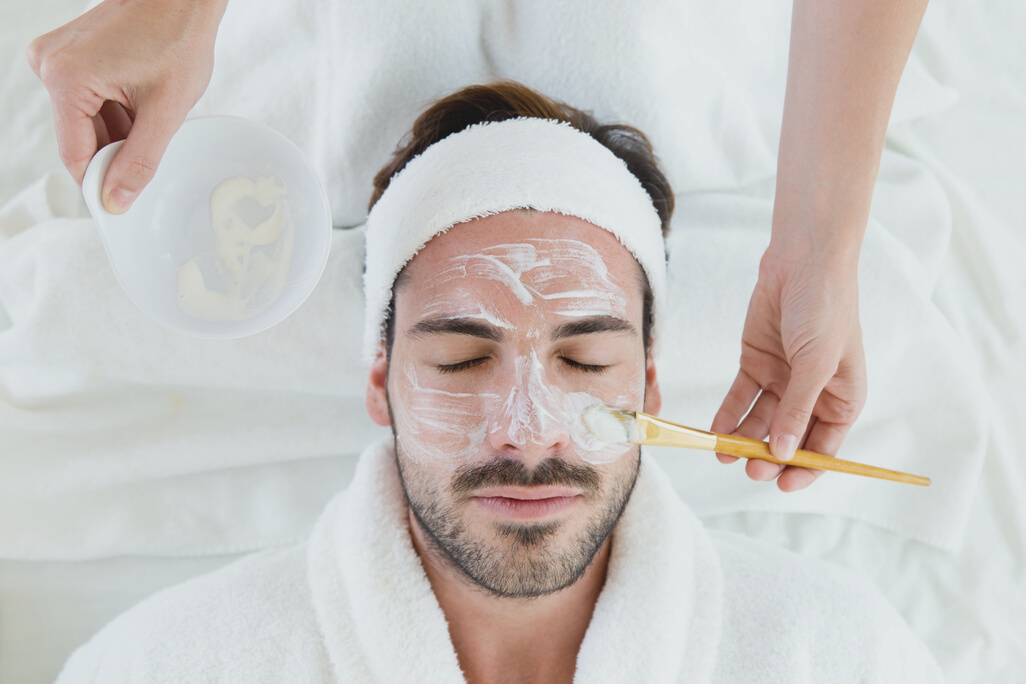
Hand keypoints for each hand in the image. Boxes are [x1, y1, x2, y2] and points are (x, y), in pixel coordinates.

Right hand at [26, 0, 226, 213]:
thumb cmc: (177, 39)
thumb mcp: (165, 111)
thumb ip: (140, 161)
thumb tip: (116, 199)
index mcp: (66, 79)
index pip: (75, 155)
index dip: (100, 182)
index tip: (123, 202)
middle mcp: (50, 65)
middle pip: (79, 137)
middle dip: (116, 150)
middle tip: (154, 149)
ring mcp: (57, 56)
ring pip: (86, 120)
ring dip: (119, 131)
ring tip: (152, 113)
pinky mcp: (70, 52)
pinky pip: (88, 98)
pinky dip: (116, 110)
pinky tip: (142, 102)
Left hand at [711, 245, 867, 491]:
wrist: (802, 260)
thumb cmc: (825, 308)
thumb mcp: (815, 363)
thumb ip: (798, 409)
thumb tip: (786, 453)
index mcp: (843, 398)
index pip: (825, 447)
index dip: (805, 469)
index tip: (782, 485)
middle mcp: (813, 394)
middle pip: (789, 438)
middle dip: (770, 456)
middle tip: (750, 468)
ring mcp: (783, 379)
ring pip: (761, 421)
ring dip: (744, 439)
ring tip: (725, 454)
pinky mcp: (757, 363)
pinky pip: (741, 398)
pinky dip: (729, 415)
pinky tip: (716, 432)